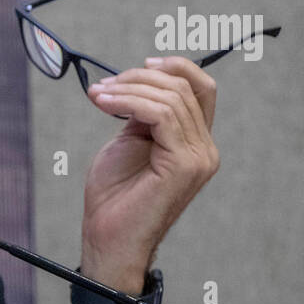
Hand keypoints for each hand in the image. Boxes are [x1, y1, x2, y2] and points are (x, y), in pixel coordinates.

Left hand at [81, 57, 219, 289]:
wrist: (107, 237)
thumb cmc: (114, 196)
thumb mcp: (129, 142)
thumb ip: (142, 114)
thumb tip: (137, 81)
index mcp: (195, 142)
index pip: (201, 89)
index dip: (175, 67)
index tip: (139, 65)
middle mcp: (205, 149)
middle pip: (184, 87)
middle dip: (138, 77)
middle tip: (103, 86)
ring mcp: (199, 157)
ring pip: (170, 98)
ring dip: (127, 89)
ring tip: (97, 96)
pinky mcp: (184, 164)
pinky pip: (161, 114)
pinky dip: (129, 102)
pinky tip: (104, 104)